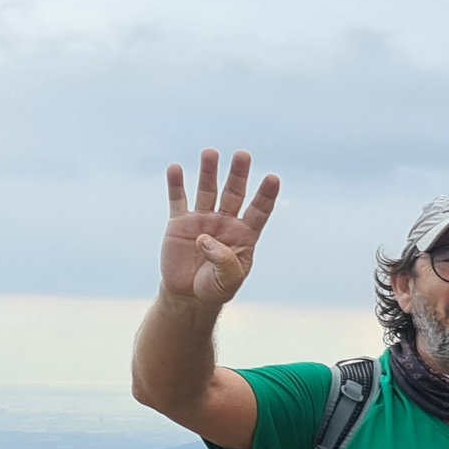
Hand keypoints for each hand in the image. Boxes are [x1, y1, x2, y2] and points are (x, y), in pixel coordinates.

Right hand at [160, 149, 279, 305]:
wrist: (188, 295)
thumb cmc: (215, 287)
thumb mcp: (227, 280)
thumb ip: (223, 260)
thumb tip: (204, 238)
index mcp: (245, 234)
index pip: (259, 210)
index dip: (266, 195)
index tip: (273, 178)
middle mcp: (226, 221)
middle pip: (235, 193)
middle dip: (239, 174)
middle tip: (243, 155)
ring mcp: (202, 219)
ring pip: (208, 190)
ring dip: (209, 172)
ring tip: (210, 153)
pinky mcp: (179, 223)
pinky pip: (178, 200)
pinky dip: (176, 184)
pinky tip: (176, 168)